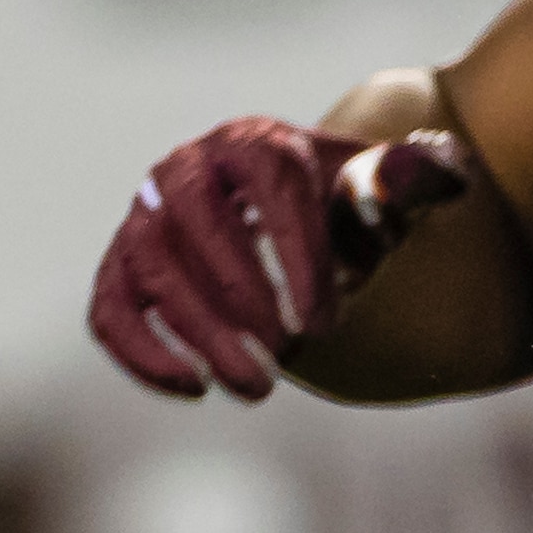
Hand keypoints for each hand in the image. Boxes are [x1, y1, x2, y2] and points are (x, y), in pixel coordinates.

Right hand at [88, 116, 472, 399]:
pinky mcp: (121, 270)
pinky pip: (110, 310)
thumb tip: (422, 173)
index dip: (295, 256)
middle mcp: (188, 168)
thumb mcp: (388, 191)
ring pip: (149, 268)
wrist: (293, 217)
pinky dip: (140, 353)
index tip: (324, 323)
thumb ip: (416, 178)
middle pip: (195, 221)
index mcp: (256, 142)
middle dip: (240, 295)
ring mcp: (145, 218)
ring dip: (197, 333)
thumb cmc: (345, 206)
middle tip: (286, 355)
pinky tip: (194, 389)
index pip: (269, 184)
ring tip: (254, 387)